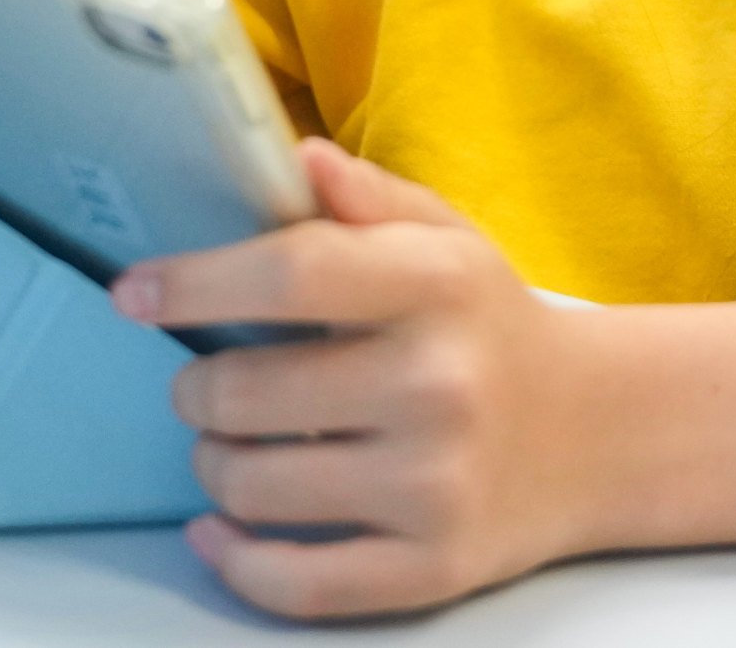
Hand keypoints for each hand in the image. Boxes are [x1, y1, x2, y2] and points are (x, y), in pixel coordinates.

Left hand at [113, 141, 735, 615]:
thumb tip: (291, 154)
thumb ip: (366, 196)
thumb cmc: (494, 324)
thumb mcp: (448, 236)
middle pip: (250, 393)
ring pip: (254, 487)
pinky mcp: (430, 569)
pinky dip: (234, 558)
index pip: (290, 275)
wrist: (601, 434)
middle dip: (198, 387)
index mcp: (435, 287)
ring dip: (214, 463)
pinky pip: (296, 582)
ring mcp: (434, 486)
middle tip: (203, 380)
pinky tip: (217, 530)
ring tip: (228, 440)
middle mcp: (436, 386)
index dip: (195, 282)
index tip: (133, 291)